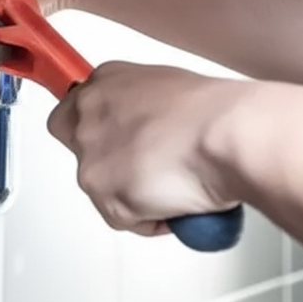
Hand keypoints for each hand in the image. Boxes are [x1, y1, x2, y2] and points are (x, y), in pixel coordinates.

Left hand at [47, 62, 251, 235]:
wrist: (228, 136)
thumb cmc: (216, 113)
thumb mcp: (170, 90)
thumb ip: (141, 108)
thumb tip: (146, 128)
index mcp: (106, 82)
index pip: (74, 111)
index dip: (97, 133)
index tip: (113, 142)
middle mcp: (89, 115)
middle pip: (79, 151)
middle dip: (110, 166)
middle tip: (145, 171)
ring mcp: (92, 154)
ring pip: (103, 189)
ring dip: (135, 195)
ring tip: (176, 184)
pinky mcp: (103, 192)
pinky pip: (124, 219)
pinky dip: (151, 219)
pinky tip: (177, 200)